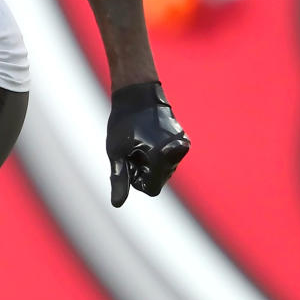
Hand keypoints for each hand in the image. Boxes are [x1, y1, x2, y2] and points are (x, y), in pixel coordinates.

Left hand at [106, 82, 189, 206]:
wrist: (137, 95)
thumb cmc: (123, 124)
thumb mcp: (116, 152)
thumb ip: (120, 178)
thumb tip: (117, 204)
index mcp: (160, 159)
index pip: (151, 189)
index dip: (136, 179)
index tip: (129, 162)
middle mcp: (176, 155)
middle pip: (158, 179)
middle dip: (144, 170)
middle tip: (133, 148)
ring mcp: (182, 147)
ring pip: (164, 169)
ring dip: (151, 162)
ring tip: (140, 141)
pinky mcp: (183, 141)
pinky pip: (169, 158)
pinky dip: (158, 154)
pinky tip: (148, 138)